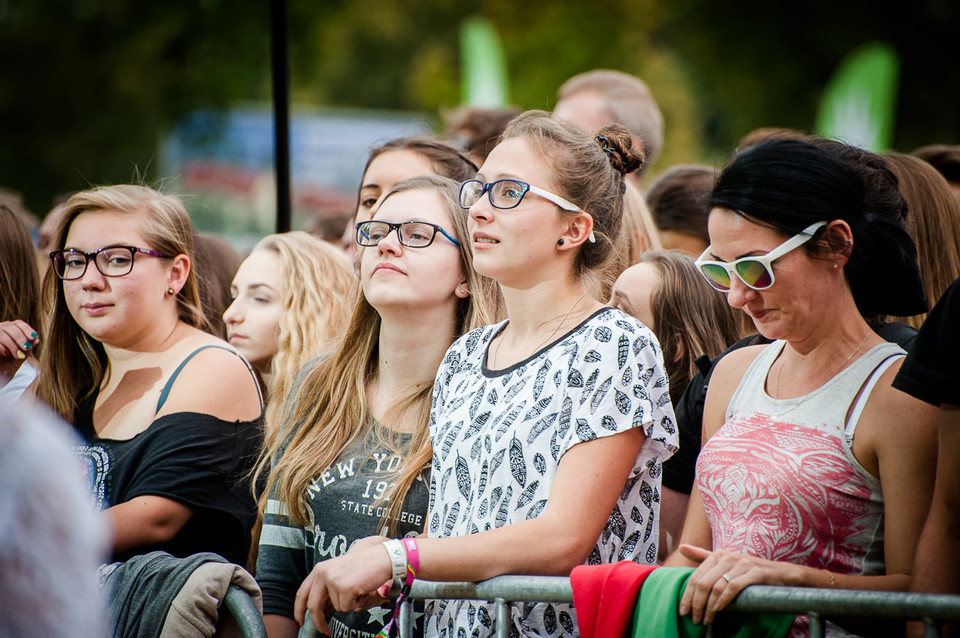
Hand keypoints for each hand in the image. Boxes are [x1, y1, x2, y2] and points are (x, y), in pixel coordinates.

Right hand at [0, 320, 38, 359]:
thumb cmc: (8, 365)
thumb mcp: (21, 356)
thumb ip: (28, 347)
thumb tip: (36, 339)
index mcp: (9, 330)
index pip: (19, 324)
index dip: (27, 329)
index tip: (34, 337)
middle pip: (10, 326)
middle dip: (21, 338)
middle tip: (27, 348)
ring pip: (1, 333)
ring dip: (12, 344)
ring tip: (18, 355)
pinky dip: (1, 347)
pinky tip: (6, 354)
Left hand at [294, 541, 393, 632]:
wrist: (383, 557)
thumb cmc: (364, 567)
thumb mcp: (340, 576)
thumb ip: (328, 592)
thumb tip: (320, 612)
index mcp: (319, 569)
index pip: (302, 593)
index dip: (298, 610)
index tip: (299, 622)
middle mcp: (323, 573)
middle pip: (313, 606)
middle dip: (319, 623)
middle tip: (325, 632)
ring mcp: (334, 580)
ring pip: (337, 608)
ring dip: (349, 603)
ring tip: (358, 588)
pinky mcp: (346, 587)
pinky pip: (348, 608)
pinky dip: (357, 603)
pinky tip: (363, 589)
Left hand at [677, 543, 798, 624]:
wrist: (780, 573)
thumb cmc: (748, 570)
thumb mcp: (725, 561)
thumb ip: (702, 555)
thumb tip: (681, 547)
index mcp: (717, 555)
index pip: (695, 577)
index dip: (687, 595)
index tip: (683, 610)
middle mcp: (726, 557)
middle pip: (703, 583)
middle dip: (696, 604)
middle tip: (694, 619)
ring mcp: (740, 564)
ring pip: (716, 587)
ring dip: (708, 606)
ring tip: (706, 619)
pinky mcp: (753, 573)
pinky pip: (733, 587)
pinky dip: (723, 600)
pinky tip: (718, 610)